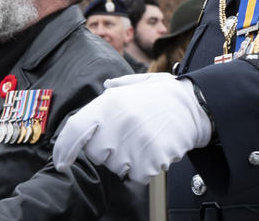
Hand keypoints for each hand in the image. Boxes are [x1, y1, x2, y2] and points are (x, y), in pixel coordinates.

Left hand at [53, 73, 212, 184]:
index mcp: (110, 103)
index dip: (64, 149)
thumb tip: (106, 87)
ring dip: (129, 160)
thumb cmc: (165, 95)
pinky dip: (146, 168)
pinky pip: (137, 176)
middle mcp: (119, 123)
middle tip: (130, 134)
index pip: (76, 130)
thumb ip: (118, 87)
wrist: (196, 105)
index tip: (62, 162)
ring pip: (117, 167)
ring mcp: (135, 143)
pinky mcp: (151, 160)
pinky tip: (156, 148)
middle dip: (109, 149)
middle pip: (97, 154)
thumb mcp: (139, 83)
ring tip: (146, 139)